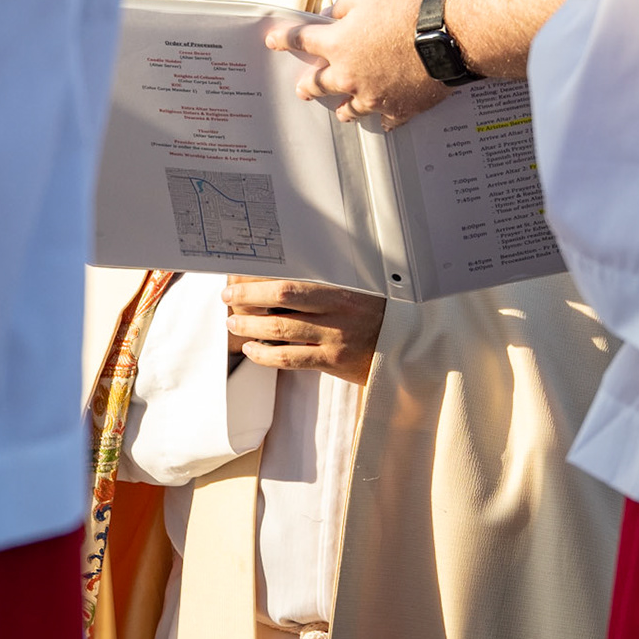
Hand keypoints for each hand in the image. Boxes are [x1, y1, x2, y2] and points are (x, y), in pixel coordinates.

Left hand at [224, 276, 385, 385]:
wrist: (410, 346)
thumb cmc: (380, 315)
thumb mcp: (359, 292)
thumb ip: (327, 287)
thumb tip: (284, 283)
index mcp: (341, 288)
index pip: (293, 280)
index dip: (262, 279)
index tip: (242, 276)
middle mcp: (336, 311)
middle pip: (281, 300)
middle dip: (248, 298)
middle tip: (228, 298)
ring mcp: (334, 338)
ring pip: (280, 330)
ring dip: (251, 327)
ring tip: (233, 325)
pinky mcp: (333, 362)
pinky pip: (290, 359)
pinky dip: (266, 355)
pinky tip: (253, 350)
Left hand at [266, 0, 447, 127]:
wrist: (448, 35)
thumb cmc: (409, 7)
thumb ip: (343, 7)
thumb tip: (331, 17)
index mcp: (338, 44)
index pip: (301, 40)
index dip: (284, 39)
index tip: (272, 41)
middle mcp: (350, 75)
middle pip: (318, 84)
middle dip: (307, 85)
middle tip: (302, 89)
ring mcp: (374, 96)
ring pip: (349, 108)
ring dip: (342, 106)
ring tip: (340, 109)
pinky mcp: (400, 109)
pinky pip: (385, 119)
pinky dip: (383, 117)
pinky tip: (383, 118)